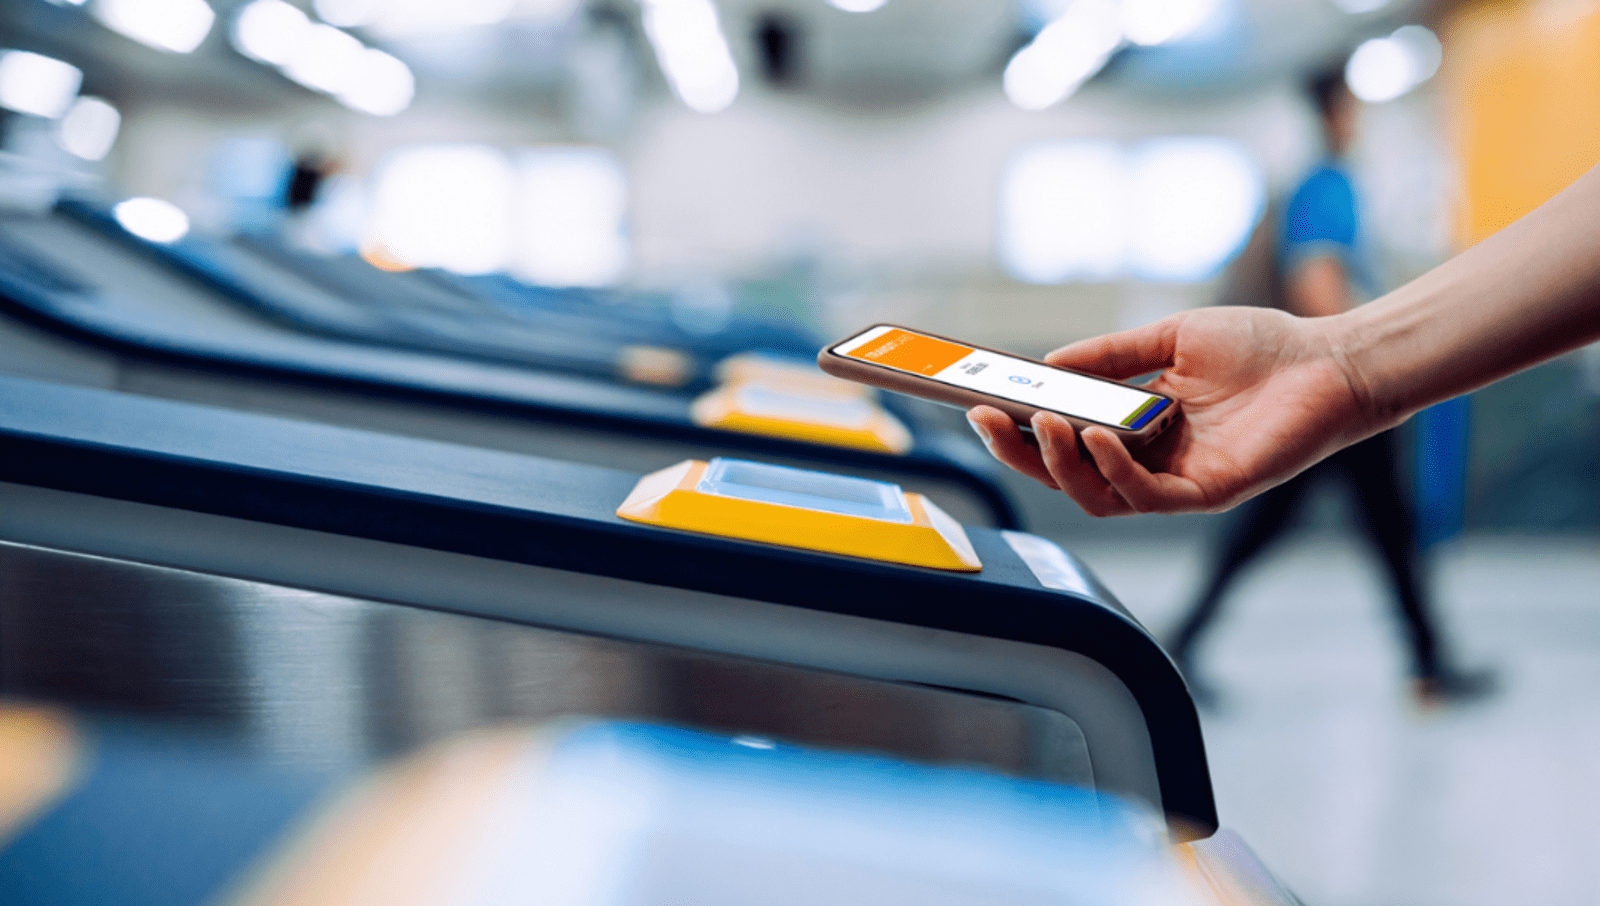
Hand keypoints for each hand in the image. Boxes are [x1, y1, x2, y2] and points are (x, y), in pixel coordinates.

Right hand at [966, 307, 1377, 515]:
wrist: (1329, 359)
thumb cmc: (1261, 347)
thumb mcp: (1170, 337)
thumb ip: (1111, 355)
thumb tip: (1048, 366)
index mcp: (1138, 426)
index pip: (1065, 440)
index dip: (1020, 430)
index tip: (982, 404)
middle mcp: (1151, 460)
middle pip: (1068, 475)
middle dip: (1022, 454)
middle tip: (991, 422)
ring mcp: (1178, 481)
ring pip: (1098, 495)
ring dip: (1062, 464)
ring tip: (1042, 424)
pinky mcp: (1208, 492)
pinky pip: (1148, 497)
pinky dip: (1115, 470)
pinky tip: (1099, 437)